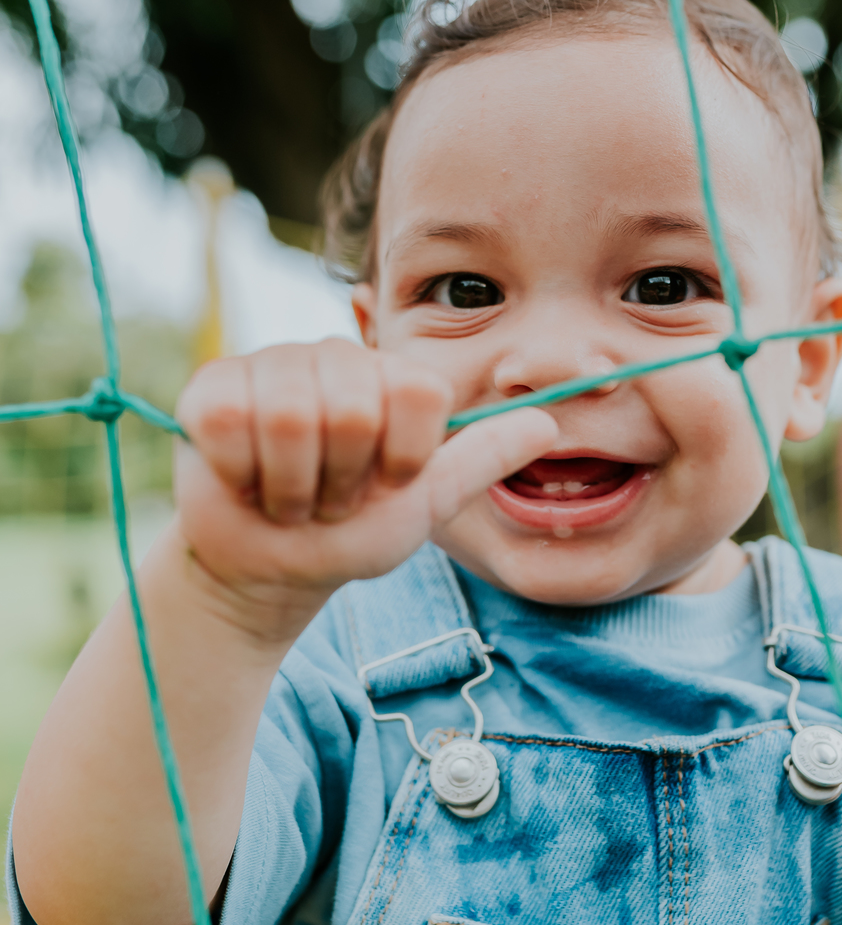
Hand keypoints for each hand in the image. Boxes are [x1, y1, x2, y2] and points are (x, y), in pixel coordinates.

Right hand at [174, 339, 555, 631]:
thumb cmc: (352, 532)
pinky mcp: (208, 391)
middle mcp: (331, 355)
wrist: (275, 569)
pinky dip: (245, 477)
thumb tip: (549, 424)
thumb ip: (483, 458)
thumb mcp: (427, 502)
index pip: (416, 392)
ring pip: (292, 418)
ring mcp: (267, 365)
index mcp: (389, 376)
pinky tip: (248, 483)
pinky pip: (232, 425)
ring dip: (295, 486)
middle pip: (354, 407)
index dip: (402, 456)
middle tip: (331, 497)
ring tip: (292, 495)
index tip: (386, 482)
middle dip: (343, 480)